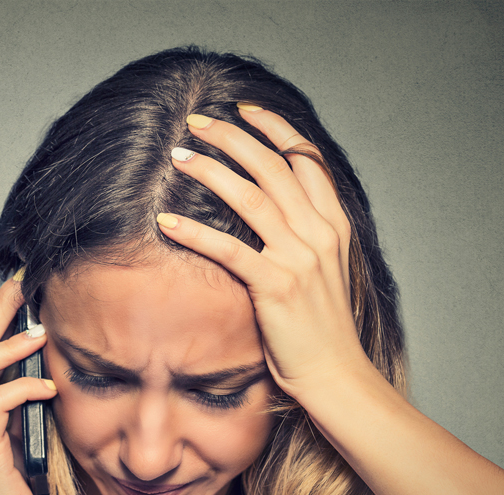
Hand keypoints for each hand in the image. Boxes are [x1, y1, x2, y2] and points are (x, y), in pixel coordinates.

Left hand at [157, 108, 374, 401]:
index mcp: (334, 225)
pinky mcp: (276, 286)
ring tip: (180, 156)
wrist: (337, 375)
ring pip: (251, 196)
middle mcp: (320, 233)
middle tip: (198, 121)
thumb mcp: (324, 272)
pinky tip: (166, 222)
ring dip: (211, 170)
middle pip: (274, 166)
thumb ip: (305, 237)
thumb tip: (274, 212)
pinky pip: (230, 249)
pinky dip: (195, 232)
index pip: (307, 159)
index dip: (275, 129)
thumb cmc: (322, 329)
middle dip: (233, 136)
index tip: (245, 110)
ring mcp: (300, 258)